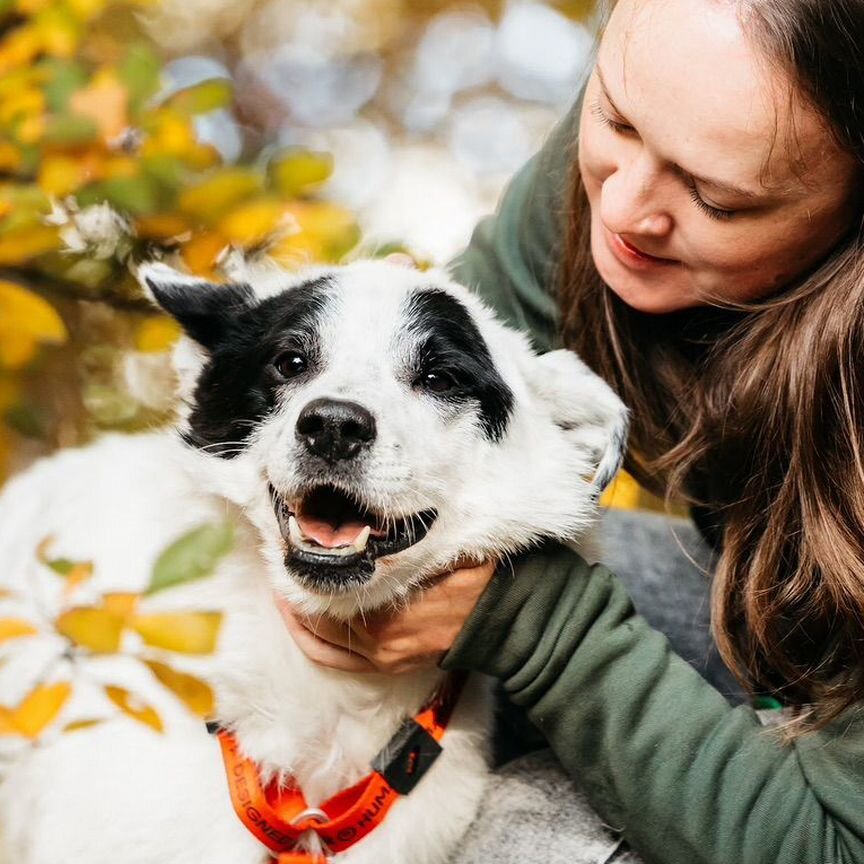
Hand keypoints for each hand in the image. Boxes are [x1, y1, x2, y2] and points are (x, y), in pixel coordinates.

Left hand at [275, 559, 496, 674]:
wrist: (504, 622)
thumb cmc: (477, 580)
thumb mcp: (449, 548)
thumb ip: (416, 540)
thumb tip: (385, 512)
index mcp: (391, 612)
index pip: (330, 592)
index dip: (305, 570)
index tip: (289, 544)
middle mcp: (379, 642)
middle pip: (320, 615)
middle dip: (296, 589)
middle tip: (278, 560)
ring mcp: (381, 658)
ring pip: (321, 638)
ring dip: (297, 614)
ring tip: (280, 589)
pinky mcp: (386, 666)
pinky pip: (334, 659)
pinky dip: (311, 640)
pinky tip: (298, 622)